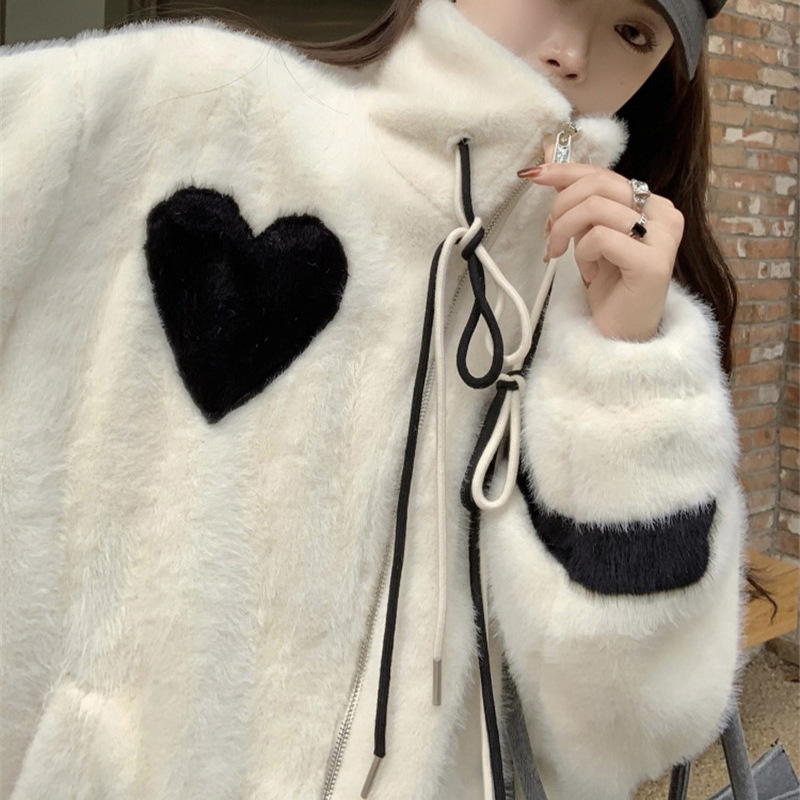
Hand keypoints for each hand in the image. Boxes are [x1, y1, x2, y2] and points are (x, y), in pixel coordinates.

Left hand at [520, 163, 683, 341]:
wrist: (622, 336)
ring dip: (565, 230)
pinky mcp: (653, 262)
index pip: (605, 174)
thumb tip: (548, 166)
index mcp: (652, 204)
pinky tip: (590, 275)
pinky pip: (600, 239)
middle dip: (561, 205)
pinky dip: (583, 255)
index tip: (534, 173)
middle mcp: (664, 214)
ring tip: (562, 255)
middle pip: (599, 184)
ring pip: (595, 208)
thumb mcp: (589, 237)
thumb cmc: (609, 288)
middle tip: (549, 235)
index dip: (565, 170)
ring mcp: (663, 237)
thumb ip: (580, 205)